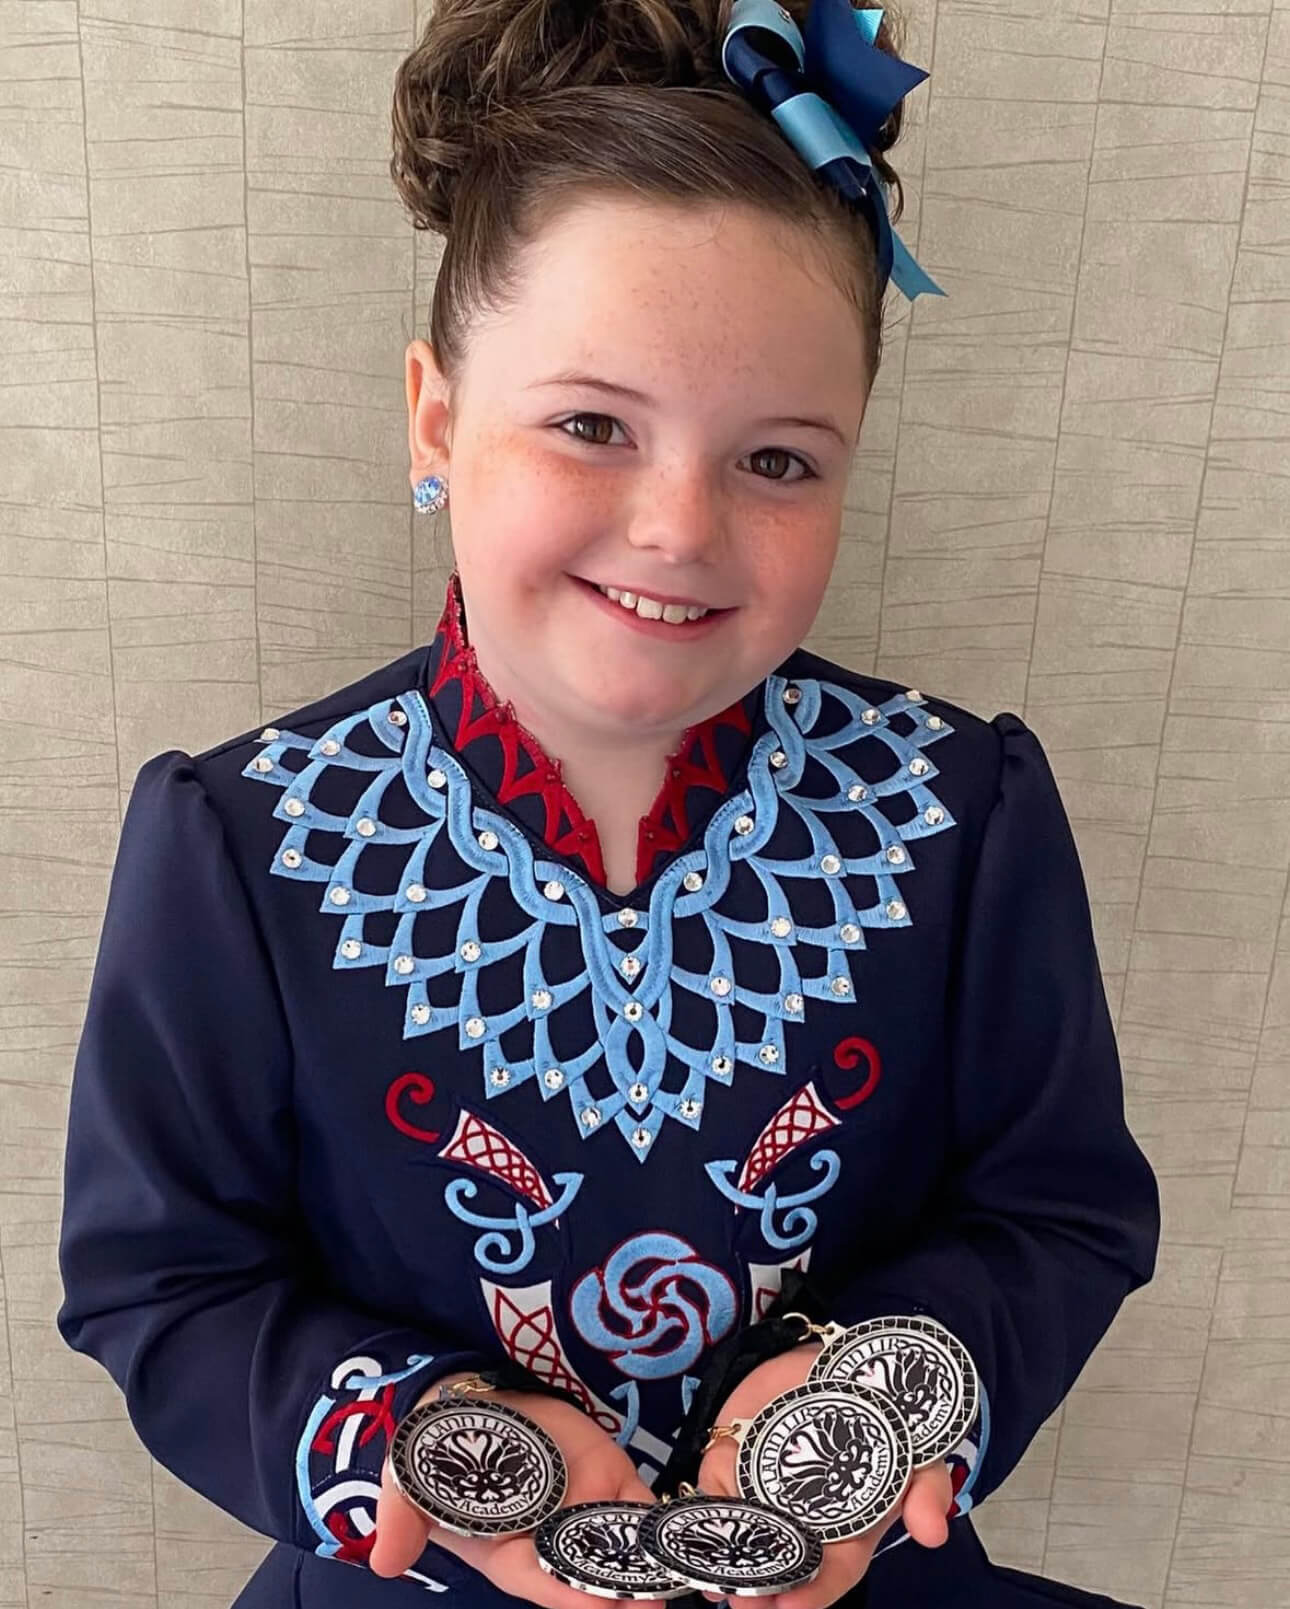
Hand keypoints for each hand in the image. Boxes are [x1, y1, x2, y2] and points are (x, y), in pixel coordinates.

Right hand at [371, 1373, 667, 1608]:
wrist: (468, 1399)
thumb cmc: (437, 1452)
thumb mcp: (409, 1481)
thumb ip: (403, 1516)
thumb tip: (384, 1560)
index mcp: (508, 1553)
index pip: (540, 1580)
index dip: (566, 1593)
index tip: (599, 1607)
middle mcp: (551, 1540)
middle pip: (588, 1571)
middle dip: (619, 1590)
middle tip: (651, 1606)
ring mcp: (583, 1508)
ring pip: (622, 1543)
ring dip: (648, 1563)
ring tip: (677, 1578)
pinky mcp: (608, 1476)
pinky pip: (638, 1504)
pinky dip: (661, 1519)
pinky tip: (686, 1530)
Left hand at [697, 1344, 952, 1608]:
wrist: (831, 1358)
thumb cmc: (877, 1413)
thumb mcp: (913, 1446)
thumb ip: (925, 1485)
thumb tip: (934, 1533)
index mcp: (847, 1527)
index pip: (832, 1571)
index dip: (813, 1593)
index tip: (790, 1606)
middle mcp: (802, 1520)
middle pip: (781, 1565)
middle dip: (761, 1589)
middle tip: (742, 1603)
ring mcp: (762, 1494)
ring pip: (742, 1537)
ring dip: (726, 1563)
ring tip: (713, 1581)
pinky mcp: (729, 1465)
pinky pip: (712, 1494)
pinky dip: (700, 1514)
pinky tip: (689, 1536)